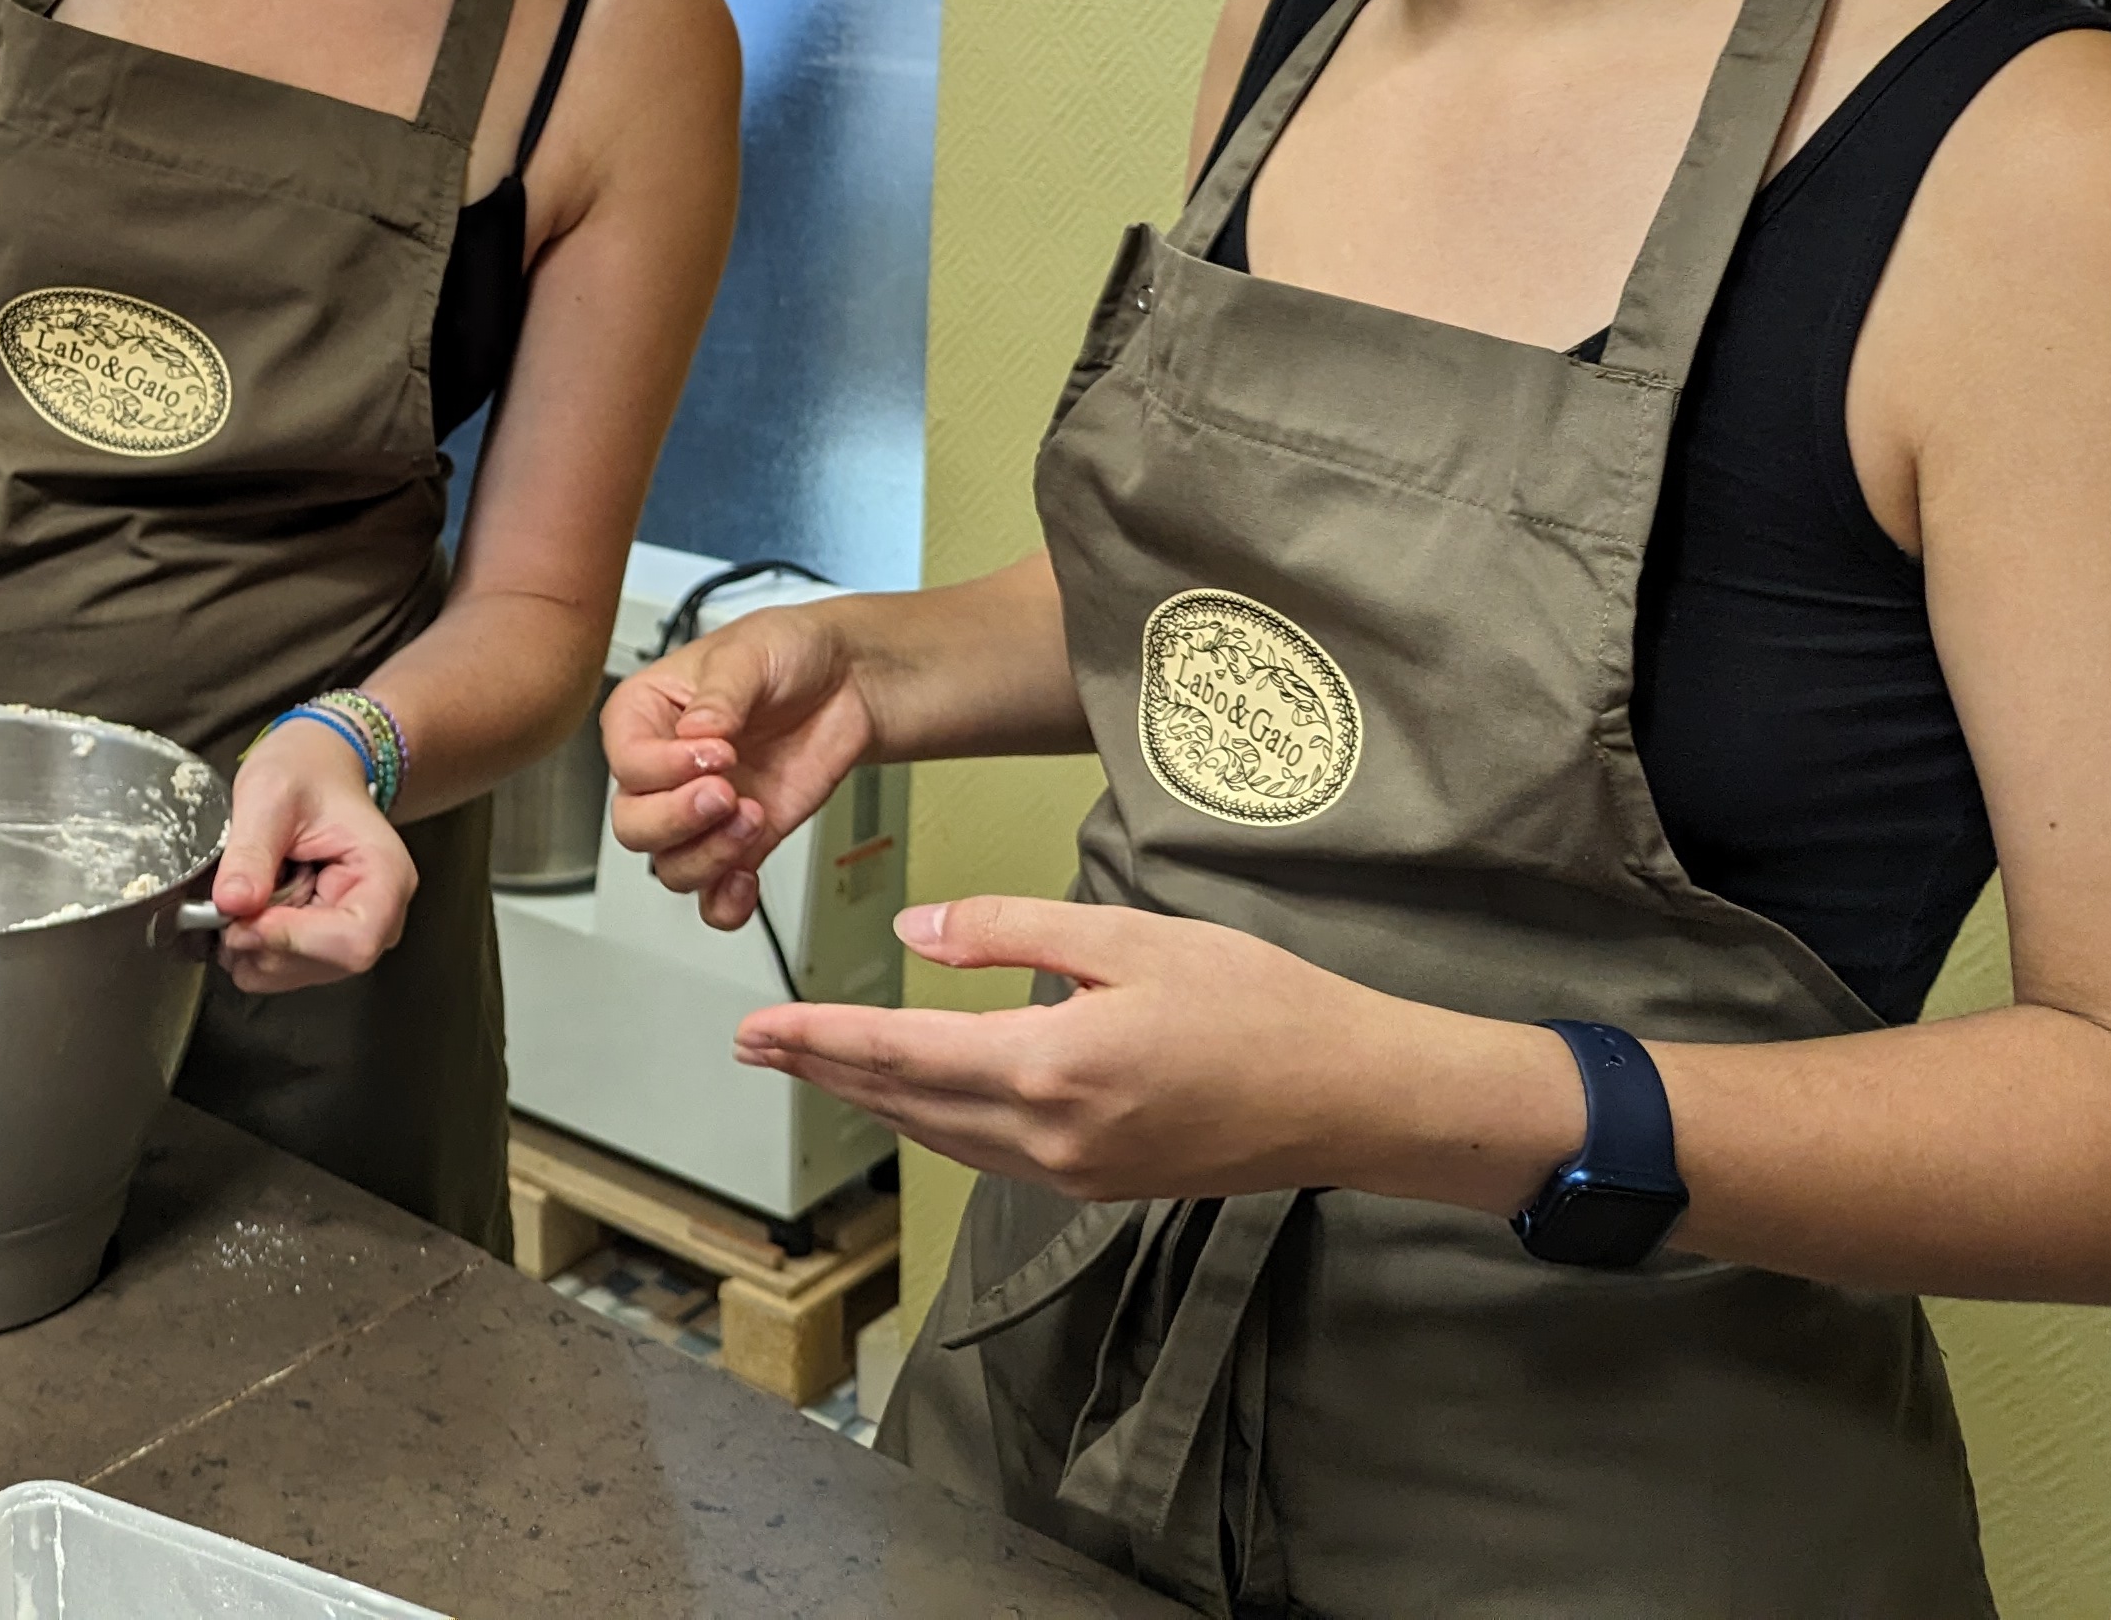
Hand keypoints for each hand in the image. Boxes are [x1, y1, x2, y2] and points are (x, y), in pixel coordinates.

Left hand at [209, 718, 415, 995]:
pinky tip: (251, 907)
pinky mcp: (323, 946)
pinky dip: (251, 948)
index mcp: (385, 876)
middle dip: (263, 941)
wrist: (315, 768)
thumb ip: (251, 851)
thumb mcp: (269, 795)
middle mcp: (380, 917)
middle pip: (322, 964)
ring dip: (252, 945)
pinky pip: (280, 971)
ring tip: (246, 890)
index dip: (293, 939)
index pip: (353, 940)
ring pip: (295, 974)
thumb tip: (231, 904)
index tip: (244, 916)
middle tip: (230, 897)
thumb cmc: (304, 772)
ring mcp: (351, 936)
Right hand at [604, 599, 875, 931]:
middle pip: (634, 822)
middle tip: (726, 793)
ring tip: (754, 819)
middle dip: (677, 819)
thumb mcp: (750, 651)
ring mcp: (702, 809)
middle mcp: (665, 767)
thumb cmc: (789, 651)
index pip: (626, 759)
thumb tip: (697, 731)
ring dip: (708, 856)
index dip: (663, 767)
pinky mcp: (742, 840)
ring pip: (669, 865)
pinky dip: (724, 903)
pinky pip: (713, 894)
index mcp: (646, 713)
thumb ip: (722, 693)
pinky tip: (747, 881)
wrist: (849, 680)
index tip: (714, 751)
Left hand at [733, 898, 1572, 1212]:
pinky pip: (993, 1153)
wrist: (1355, 1095)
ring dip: (876, 1097)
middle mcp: (1053, 1137)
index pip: (904, 1052)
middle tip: (755, 1043)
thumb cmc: (1257, 1002)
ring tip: (819, 1063)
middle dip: (828, 1068)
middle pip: (908, 1102)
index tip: (758, 1024)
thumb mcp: (1130, 935)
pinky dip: (937, 1120)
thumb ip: (1011, 929)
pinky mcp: (1104, 1182)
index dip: (822, 1037)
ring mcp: (1078, 1171)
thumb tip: (915, 931)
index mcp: (1053, 1068)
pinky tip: (918, 1095)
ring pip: (946, 1135)